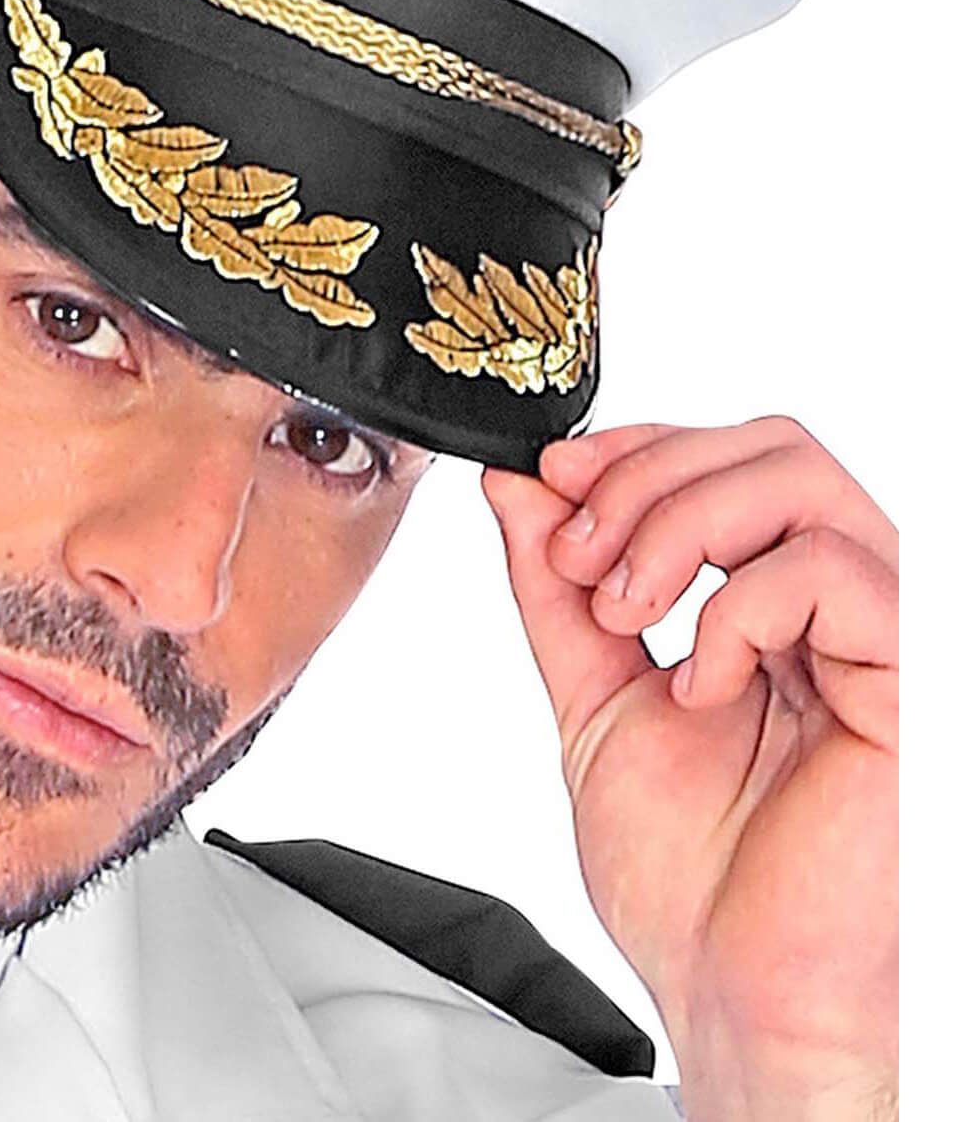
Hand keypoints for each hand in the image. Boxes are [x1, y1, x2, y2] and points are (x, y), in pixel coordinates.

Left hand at [482, 418, 896, 1120]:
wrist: (733, 992)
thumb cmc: (688, 874)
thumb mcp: (592, 696)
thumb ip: (557, 591)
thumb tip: (521, 489)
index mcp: (777, 606)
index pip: (730, 457)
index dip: (636, 448)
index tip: (552, 478)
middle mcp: (843, 607)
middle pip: (768, 445)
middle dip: (644, 479)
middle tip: (580, 558)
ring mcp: (889, 636)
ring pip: (798, 480)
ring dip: (674, 526)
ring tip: (622, 612)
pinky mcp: (916, 678)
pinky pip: (829, 570)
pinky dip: (734, 610)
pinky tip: (703, 684)